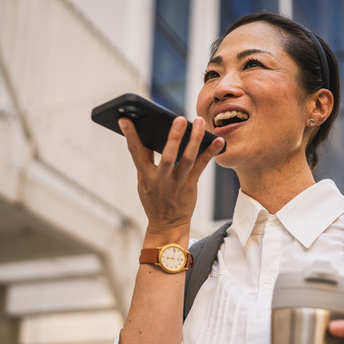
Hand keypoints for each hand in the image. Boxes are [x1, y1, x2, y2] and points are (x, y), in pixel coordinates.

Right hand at [119, 116, 224, 237]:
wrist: (167, 224)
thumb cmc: (155, 199)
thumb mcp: (144, 182)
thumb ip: (145, 160)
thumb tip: (144, 135)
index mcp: (145, 176)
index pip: (136, 153)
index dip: (130, 136)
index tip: (125, 119)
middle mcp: (161, 180)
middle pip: (167, 156)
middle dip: (174, 137)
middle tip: (180, 119)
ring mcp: (177, 183)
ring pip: (187, 159)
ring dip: (194, 139)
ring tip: (199, 122)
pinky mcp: (190, 186)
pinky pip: (201, 166)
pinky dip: (210, 152)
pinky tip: (218, 140)